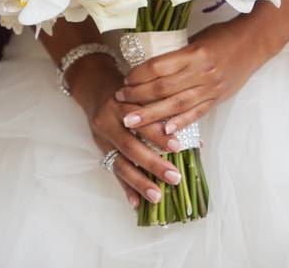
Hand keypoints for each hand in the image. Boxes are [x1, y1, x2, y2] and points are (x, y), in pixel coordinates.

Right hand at [67, 54, 185, 208]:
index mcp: (122, 104)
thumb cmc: (127, 89)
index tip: (178, 147)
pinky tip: (135, 203)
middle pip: (131, 146)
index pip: (142, 121)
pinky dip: (125, 187)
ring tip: (156, 197)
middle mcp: (109, 121)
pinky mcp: (99, 149)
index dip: (158, 134)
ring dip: (139, 182)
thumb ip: (162, 112)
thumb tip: (195, 140)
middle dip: (153, 164)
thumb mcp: (141, 93)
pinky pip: (112, 170)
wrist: (93, 85)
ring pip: (120, 162)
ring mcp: (102, 137)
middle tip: (174, 178)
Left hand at [114, 19, 272, 134]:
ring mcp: (210, 88)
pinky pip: (196, 113)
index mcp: (194, 53)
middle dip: (138, 96)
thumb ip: (177, 55)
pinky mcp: (217, 99)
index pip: (159, 67)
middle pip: (163, 88)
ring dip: (151, 114)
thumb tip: (150, 68)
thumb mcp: (197, 39)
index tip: (125, 80)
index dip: (138, 75)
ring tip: (132, 121)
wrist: (254, 43)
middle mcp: (201, 72)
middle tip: (119, 101)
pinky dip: (180, 123)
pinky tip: (164, 130)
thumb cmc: (222, 36)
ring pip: (176, 104)